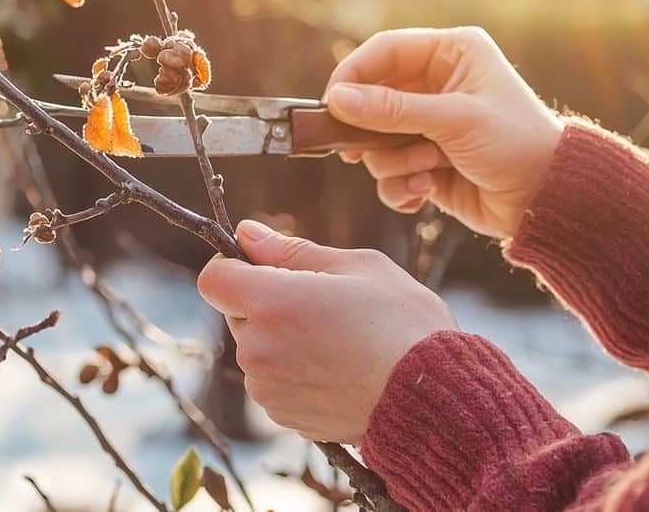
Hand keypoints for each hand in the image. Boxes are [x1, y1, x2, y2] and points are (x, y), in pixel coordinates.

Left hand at [198, 220, 455, 444]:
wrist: (435, 401)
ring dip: (281, 341)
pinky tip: (338, 372)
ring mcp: (267, 388)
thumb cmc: (403, 325)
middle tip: (322, 306)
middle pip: (237, 314)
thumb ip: (292, 250)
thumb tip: (246, 233)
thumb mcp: (357, 267)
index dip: (235, 267)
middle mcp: (258, 348)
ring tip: (338, 343)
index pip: (213, 278)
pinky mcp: (282, 416)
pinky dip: (294, 374)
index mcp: (271, 302)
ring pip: (257, 350)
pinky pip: (273, 383)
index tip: (266, 267)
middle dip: (267, 304)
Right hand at [324, 26, 563, 238]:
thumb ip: (393, 109)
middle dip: (371, 131)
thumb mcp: (455, 120)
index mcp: (451, 54)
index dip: (353, 75)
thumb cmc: (517, 145)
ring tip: (427, 171)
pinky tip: (424, 193)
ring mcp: (427, 126)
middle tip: (356, 150)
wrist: (547, 199)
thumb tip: (337, 100)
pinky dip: (400, 187)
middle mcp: (435, 85)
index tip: (331, 104)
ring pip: (375, 142)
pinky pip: (387, 173)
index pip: (384, 51)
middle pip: (370, 99)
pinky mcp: (423, 162)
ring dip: (395, 162)